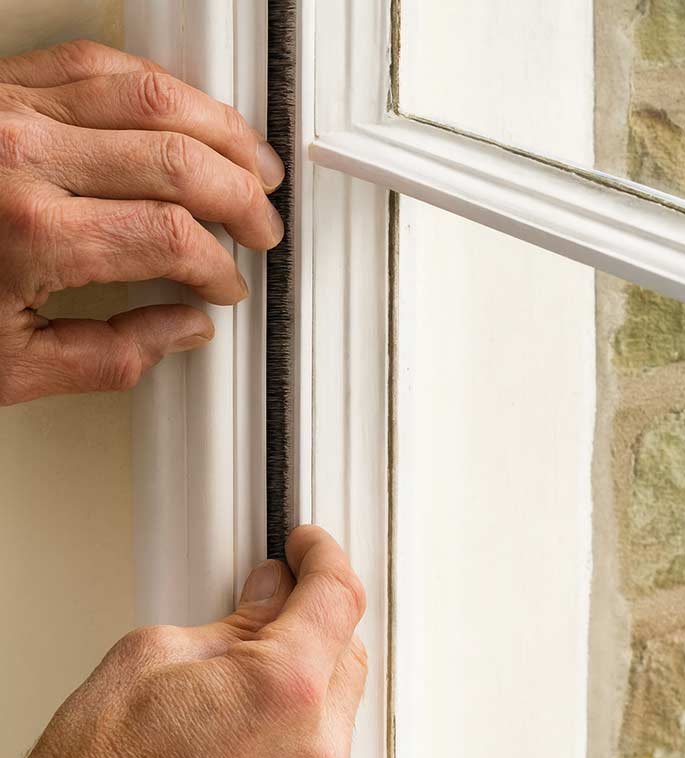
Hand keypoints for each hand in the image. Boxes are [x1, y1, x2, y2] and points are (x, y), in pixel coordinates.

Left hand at [0, 39, 284, 404]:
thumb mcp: (4, 366)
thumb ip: (108, 357)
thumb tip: (180, 331)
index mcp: (30, 234)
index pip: (171, 238)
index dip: (217, 268)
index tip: (223, 286)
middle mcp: (21, 157)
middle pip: (178, 160)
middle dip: (239, 199)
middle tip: (259, 227)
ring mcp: (8, 108)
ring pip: (151, 95)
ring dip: (219, 130)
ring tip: (251, 163)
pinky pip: (97, 63)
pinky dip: (156, 86)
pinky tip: (185, 113)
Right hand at [0, 526, 367, 757]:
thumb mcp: (152, 657)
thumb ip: (232, 621)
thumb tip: (271, 596)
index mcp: (284, 688)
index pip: (338, 596)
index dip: (324, 559)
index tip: (310, 549)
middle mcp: (315, 747)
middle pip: (348, 653)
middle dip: (313, 624)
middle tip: (267, 611)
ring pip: (337, 710)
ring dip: (306, 684)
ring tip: (237, 688)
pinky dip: (295, 738)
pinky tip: (241, 737)